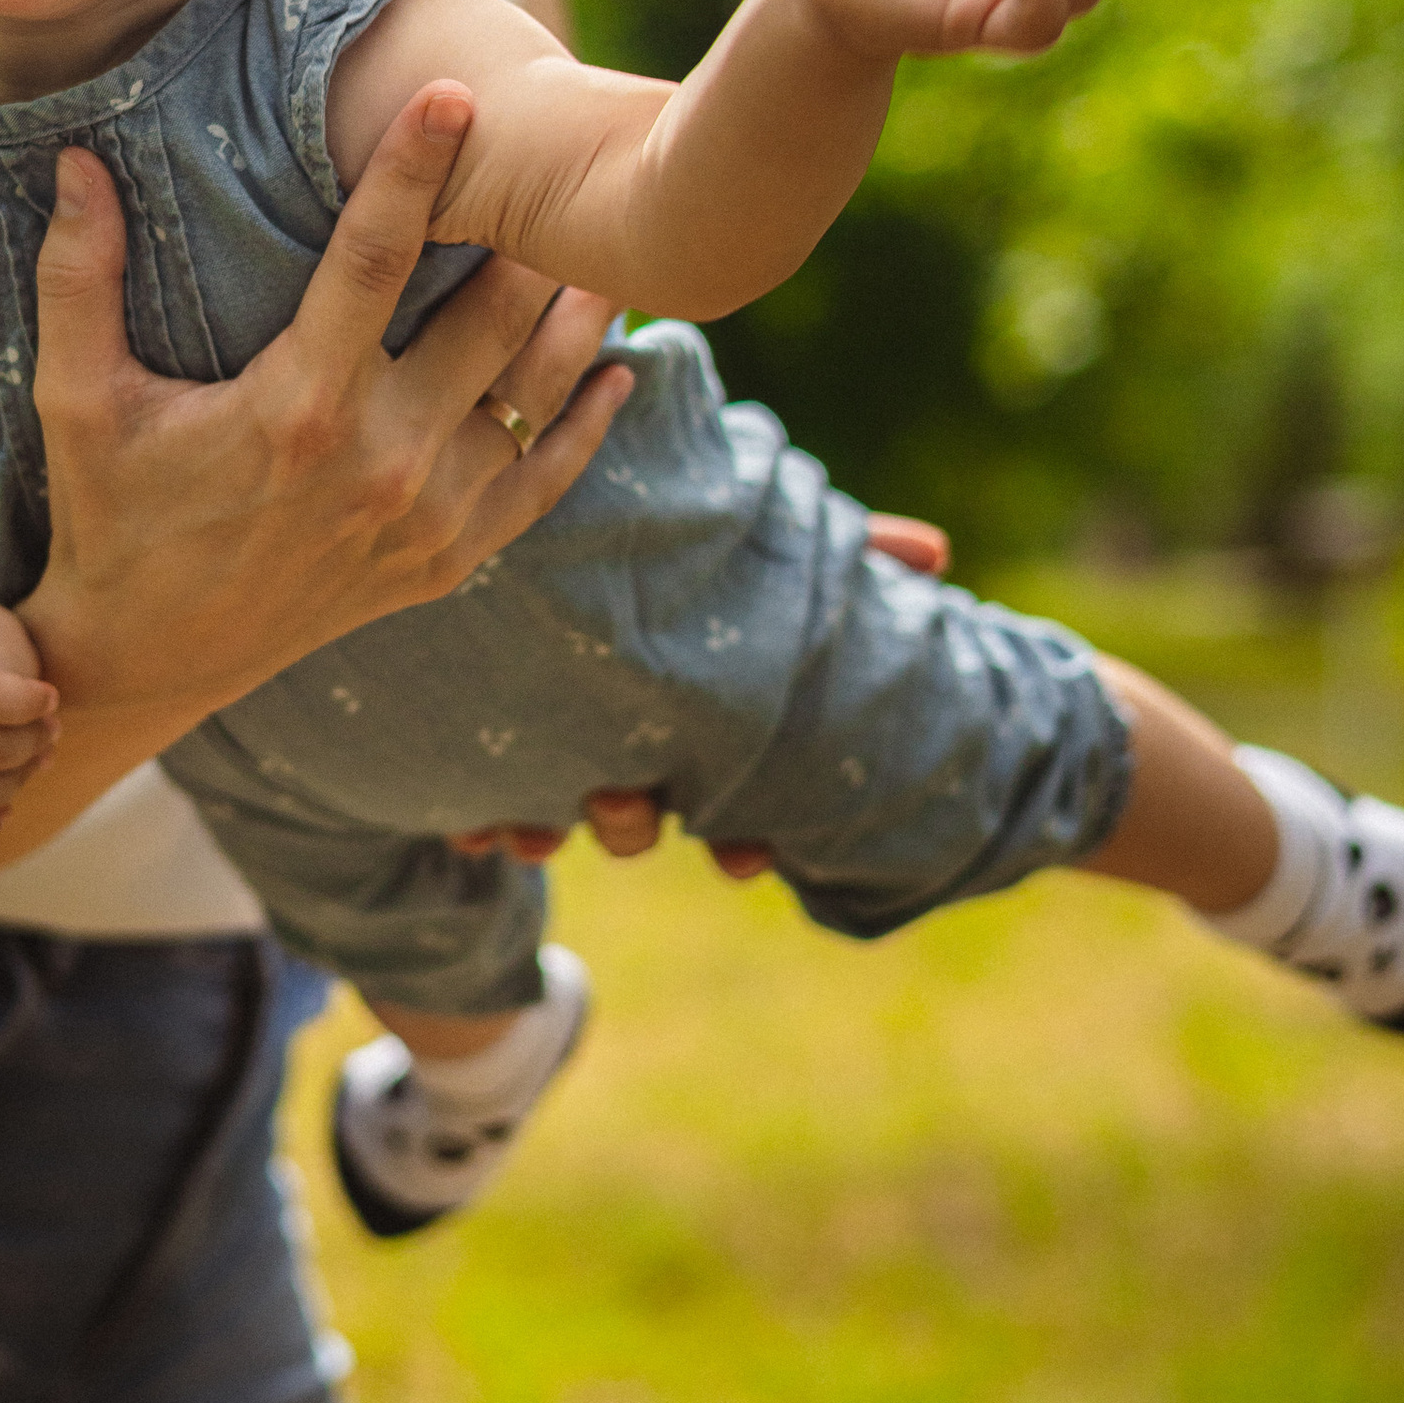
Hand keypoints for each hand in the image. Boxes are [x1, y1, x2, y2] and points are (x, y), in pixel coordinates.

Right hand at [18, 83, 635, 729]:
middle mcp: (382, 461)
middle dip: (526, 230)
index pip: (373, 259)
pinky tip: (616, 368)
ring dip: (574, 314)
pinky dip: (586, 424)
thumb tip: (75, 161)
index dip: (415, 171)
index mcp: (298, 408)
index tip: (453, 95)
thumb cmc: (112, 514)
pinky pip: (544, 481)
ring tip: (605, 240)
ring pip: (533, 392)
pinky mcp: (448, 561)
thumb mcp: (77, 400)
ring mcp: (426, 517)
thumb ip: (79, 279)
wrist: (148, 656)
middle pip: (488, 316)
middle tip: (563, 151)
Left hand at [453, 509, 952, 874]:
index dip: (737, 843)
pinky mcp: (480, 742)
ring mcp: (551, 753)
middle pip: (632, 822)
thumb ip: (842, 551)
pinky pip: (472, 802)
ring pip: (553, 821)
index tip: (740, 854)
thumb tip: (938, 550)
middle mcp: (621, 751)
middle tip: (623, 802)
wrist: (541, 554)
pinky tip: (465, 824)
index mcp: (689, 725)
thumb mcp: (757, 547)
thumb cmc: (671, 550)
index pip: (726, 810)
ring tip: (532, 828)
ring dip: (545, 829)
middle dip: (630, 827)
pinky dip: (472, 818)